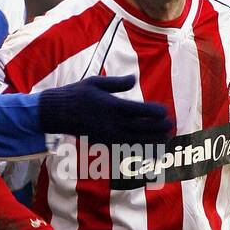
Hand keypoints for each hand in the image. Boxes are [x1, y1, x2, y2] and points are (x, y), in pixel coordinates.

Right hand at [38, 75, 171, 143]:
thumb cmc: (77, 94)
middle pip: (142, 128)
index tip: (165, 112)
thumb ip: (117, 83)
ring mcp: (109, 135)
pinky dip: (139, 149)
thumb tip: (134, 79)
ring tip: (166, 139)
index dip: (155, 113)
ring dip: (153, 140)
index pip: (140, 111)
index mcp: (112, 106)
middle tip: (171, 126)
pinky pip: (125, 147)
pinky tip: (149, 149)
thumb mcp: (96, 82)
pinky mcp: (104, 142)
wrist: (58, 114)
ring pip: (136, 140)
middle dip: (158, 128)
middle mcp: (112, 123)